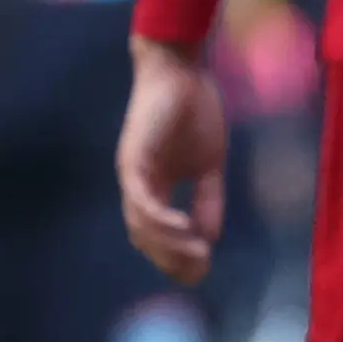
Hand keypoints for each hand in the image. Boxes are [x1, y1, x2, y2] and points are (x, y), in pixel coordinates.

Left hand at [117, 38, 228, 284]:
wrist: (182, 70)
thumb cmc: (195, 110)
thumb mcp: (210, 164)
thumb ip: (209, 199)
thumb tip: (210, 238)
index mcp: (154, 188)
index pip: (159, 235)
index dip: (178, 256)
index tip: (203, 270)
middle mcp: (138, 186)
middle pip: (145, 238)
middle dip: (172, 259)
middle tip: (200, 271)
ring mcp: (132, 175)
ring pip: (141, 225)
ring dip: (168, 245)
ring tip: (197, 253)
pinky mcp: (132, 161)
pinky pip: (141, 201)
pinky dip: (160, 219)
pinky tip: (183, 229)